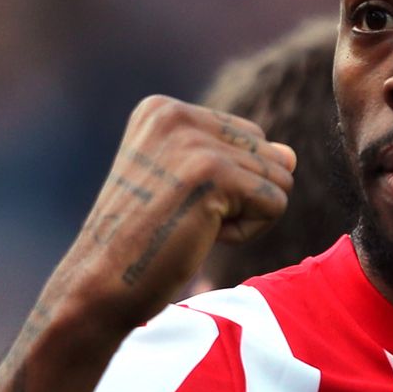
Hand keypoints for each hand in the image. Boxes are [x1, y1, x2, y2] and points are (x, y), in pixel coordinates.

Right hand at [44, 96, 296, 339]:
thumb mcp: (185, 188)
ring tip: (191, 227)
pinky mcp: (214, 173)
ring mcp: (194, 141)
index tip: (176, 203)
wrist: (102, 282)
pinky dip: (247, 232)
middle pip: (267, 153)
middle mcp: (175, 114)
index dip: (227, 183)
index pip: (246, 137)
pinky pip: (275, 203)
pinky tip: (201, 236)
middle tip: (185, 218)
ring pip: (277, 178)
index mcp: (162, 109)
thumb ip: (237, 162)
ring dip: (245, 217)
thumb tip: (291, 156)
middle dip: (242, 198)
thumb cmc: (141, 242)